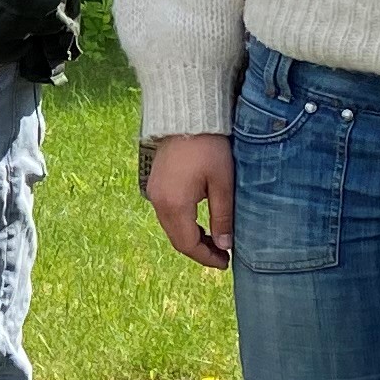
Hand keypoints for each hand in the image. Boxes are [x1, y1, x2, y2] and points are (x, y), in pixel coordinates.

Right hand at [143, 134, 235, 268]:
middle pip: (177, 239)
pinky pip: (167, 214)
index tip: (226, 263)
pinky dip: (182, 225)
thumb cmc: (209, 148)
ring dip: (190, 238)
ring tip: (214, 241)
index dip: (206, 258)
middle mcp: (159, 202)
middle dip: (199, 251)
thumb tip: (224, 244)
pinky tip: (199, 223)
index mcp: (175, 205)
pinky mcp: (155, 184)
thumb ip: (223, 216)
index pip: (188, 244)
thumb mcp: (223, 183)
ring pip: (171, 228)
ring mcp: (154, 192)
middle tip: (222, 256)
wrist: (187, 117)